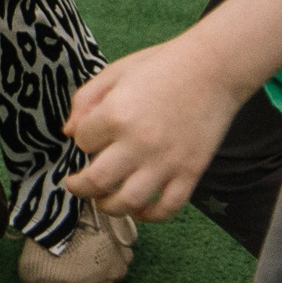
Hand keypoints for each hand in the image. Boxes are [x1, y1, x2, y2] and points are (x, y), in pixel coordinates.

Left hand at [61, 40, 249, 222]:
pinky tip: (139, 208)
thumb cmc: (161, 67)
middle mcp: (139, 142)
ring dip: (109, 207)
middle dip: (79, 187)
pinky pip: (166, 208)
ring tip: (103, 200)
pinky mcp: (191, 173)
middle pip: (97, 181)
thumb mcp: (115, 73)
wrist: (213, 69)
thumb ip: (85, 100)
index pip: (82, 141)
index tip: (88, 139)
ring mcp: (166, 161)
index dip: (80, 140)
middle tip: (75, 185)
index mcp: (116, 114)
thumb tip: (69, 132)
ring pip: (128, 202)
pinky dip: (149, 215)